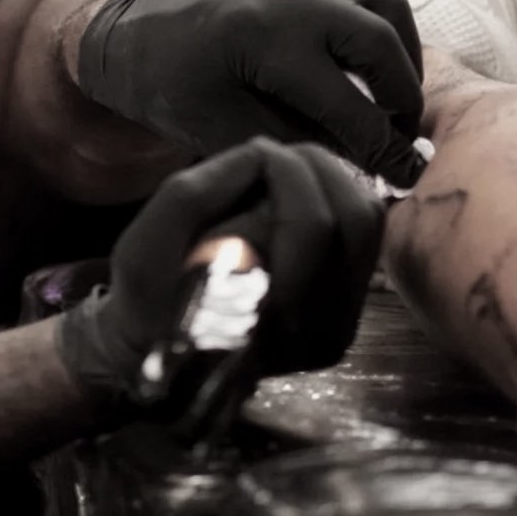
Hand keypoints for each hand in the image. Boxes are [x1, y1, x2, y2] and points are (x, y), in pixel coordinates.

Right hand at [56, 138, 384, 421]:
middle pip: (353, 220)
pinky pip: (362, 244)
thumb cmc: (150, 300)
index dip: (285, 170)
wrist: (163, 362)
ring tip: (288, 173)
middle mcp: (318, 329)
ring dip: (330, 184)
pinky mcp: (343, 320)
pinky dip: (336, 207)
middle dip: (316, 169)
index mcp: (267, 315)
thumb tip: (265, 154)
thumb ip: (202, 192)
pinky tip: (300, 200)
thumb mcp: (149, 240)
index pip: (310, 222)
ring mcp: (338, 328)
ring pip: (367, 227)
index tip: (253, 152)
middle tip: (275, 155)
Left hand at [77, 0, 424, 186]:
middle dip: (403, 100)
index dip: (383, 149)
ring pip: (386, 6)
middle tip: (401, 142)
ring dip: (402, 59)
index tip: (406, 178)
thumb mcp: (225, 132)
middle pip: (380, 43)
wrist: (130, 33)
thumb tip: (372, 162)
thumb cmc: (166, 91)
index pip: (349, 103)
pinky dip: (381, 35)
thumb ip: (298, 144)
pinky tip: (369, 76)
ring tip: (392, 105)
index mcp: (261, 41)